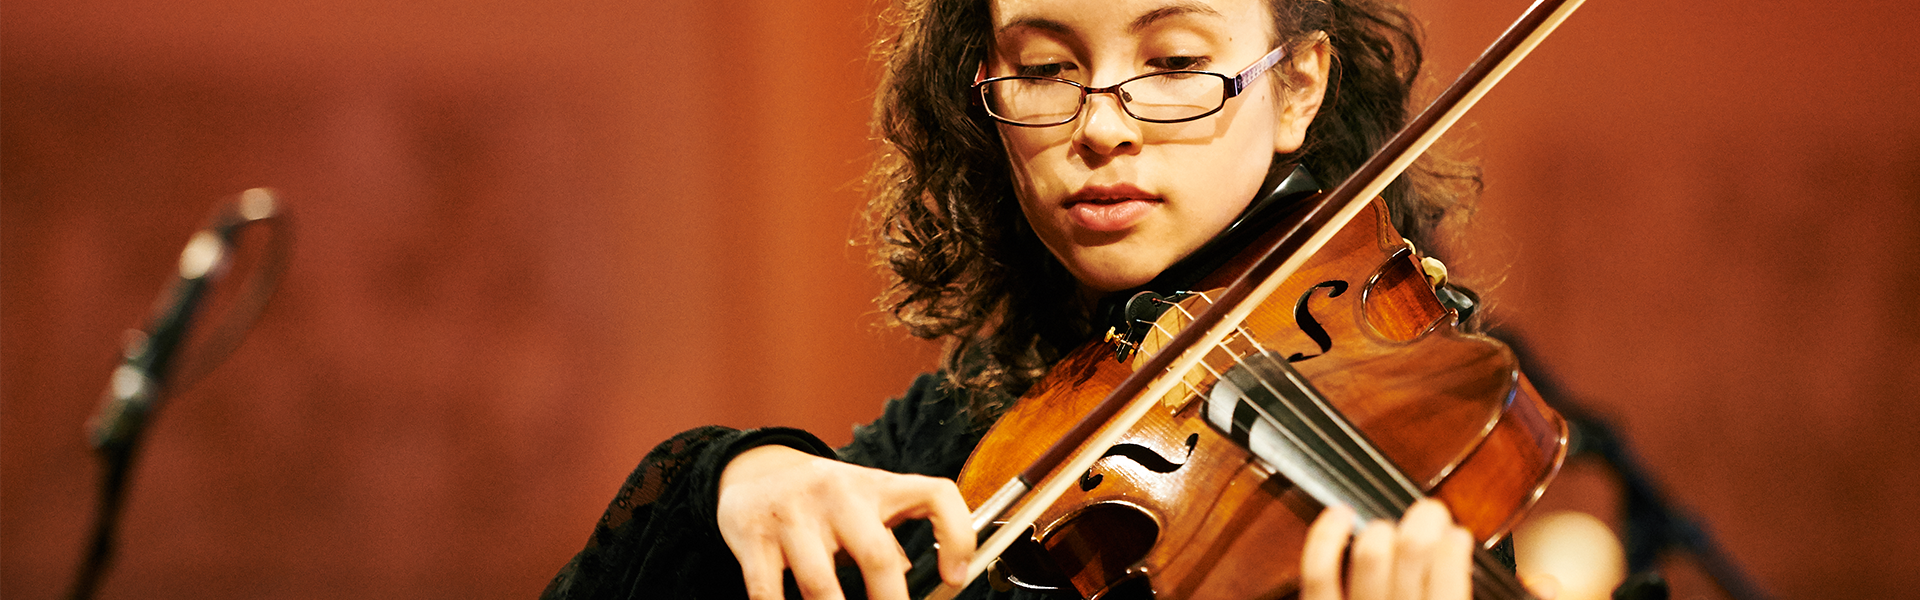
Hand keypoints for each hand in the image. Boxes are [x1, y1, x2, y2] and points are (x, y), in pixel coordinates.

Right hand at [716, 445, 974, 599]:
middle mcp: (838, 492)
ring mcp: (793, 513)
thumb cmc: (824, 500)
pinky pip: (768, 593)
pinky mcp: (752, 536)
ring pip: (820, 585)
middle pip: (876, 555)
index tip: (955, 579)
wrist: (755, 471)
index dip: (957, 536)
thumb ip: (889, 539)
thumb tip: (921, 581)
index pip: (935, 495)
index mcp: (876, 485)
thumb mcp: (863, 504)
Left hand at [1300, 499, 1558, 599]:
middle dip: (1422, 529)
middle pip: (1409, 566)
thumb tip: (1546, 584)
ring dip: (1381, 534)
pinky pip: (1317, 576)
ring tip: (1393, 524)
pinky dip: (1324, 539)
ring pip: (1366, 565)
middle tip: (1430, 513)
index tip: (1458, 536)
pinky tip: (1339, 514)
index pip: (1449, 588)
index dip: (1453, 551)